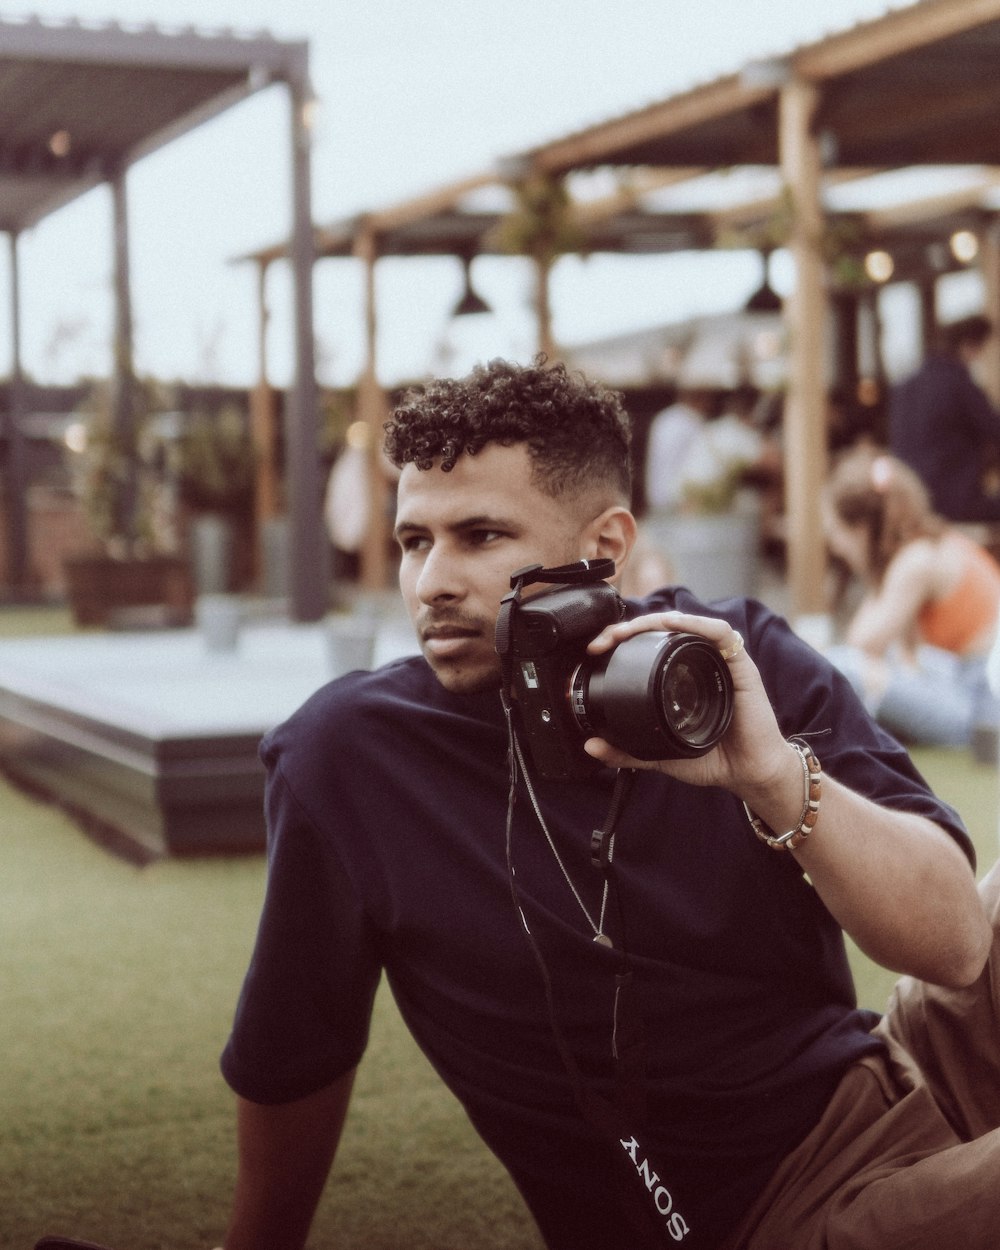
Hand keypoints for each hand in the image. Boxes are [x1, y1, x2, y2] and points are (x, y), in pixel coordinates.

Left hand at [582, 609, 790, 799]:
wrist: (750, 774)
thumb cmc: (713, 759)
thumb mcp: (661, 755)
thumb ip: (628, 750)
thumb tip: (590, 747)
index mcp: (681, 676)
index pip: (649, 645)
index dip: (622, 639)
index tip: (596, 648)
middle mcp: (700, 663)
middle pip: (664, 629)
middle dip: (631, 626)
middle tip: (606, 637)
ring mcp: (720, 662)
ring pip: (688, 624)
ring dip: (657, 620)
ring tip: (632, 628)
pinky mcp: (741, 667)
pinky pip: (721, 634)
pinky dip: (699, 623)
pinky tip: (677, 624)